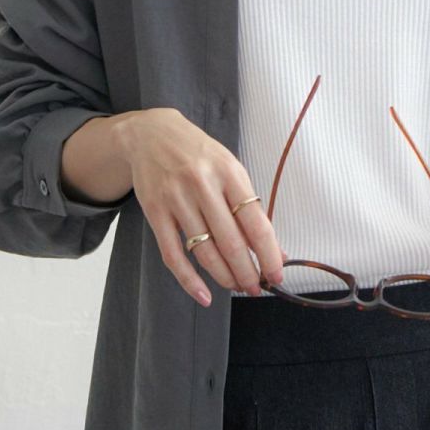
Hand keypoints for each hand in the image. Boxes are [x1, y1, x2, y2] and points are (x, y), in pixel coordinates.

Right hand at [120, 109, 287, 305]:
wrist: (152, 134)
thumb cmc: (199, 154)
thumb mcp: (230, 170)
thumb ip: (250, 208)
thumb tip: (274, 249)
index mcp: (229, 173)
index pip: (256, 223)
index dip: (269, 255)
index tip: (277, 275)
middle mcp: (203, 185)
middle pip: (231, 243)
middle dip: (247, 273)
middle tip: (255, 288)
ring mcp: (176, 199)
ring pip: (205, 252)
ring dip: (224, 277)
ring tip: (236, 287)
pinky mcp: (155, 212)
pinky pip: (173, 254)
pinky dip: (189, 280)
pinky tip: (204, 295)